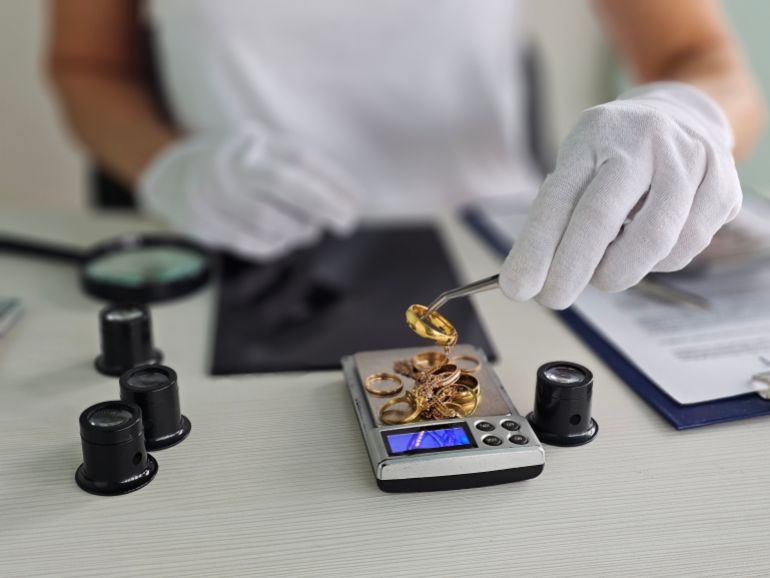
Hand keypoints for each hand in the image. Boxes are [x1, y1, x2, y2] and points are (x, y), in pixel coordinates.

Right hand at [139, 125, 361, 259]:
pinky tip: (283, 241)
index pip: (301, 158)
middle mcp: (233, 163)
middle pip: (284, 183)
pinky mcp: (204, 221)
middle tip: (347, 223)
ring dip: (297, 231)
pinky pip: (248, 241)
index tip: (359, 202)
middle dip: (322, 205)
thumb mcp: (273, 157)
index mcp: (257, 142)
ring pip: (268, 219)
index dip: (334, 181)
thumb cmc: (247, 171)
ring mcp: (215, 192)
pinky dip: (273, 246)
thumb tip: (349, 202)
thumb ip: (307, 174)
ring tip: (308, 232)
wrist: (181, 179)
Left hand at [500, 82, 741, 308]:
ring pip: (653, 240)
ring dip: (619, 271)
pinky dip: (661, 262)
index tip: (517, 288)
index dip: (535, 249)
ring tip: (605, 271)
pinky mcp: (723, 181)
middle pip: (601, 217)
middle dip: (572, 269)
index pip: (558, 199)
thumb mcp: (578, 165)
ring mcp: (688, 158)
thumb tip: (540, 275)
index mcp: (594, 136)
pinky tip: (647, 250)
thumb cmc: (614, 153)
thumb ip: (562, 213)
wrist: (680, 113)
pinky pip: (688, 244)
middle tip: (553, 299)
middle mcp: (642, 141)